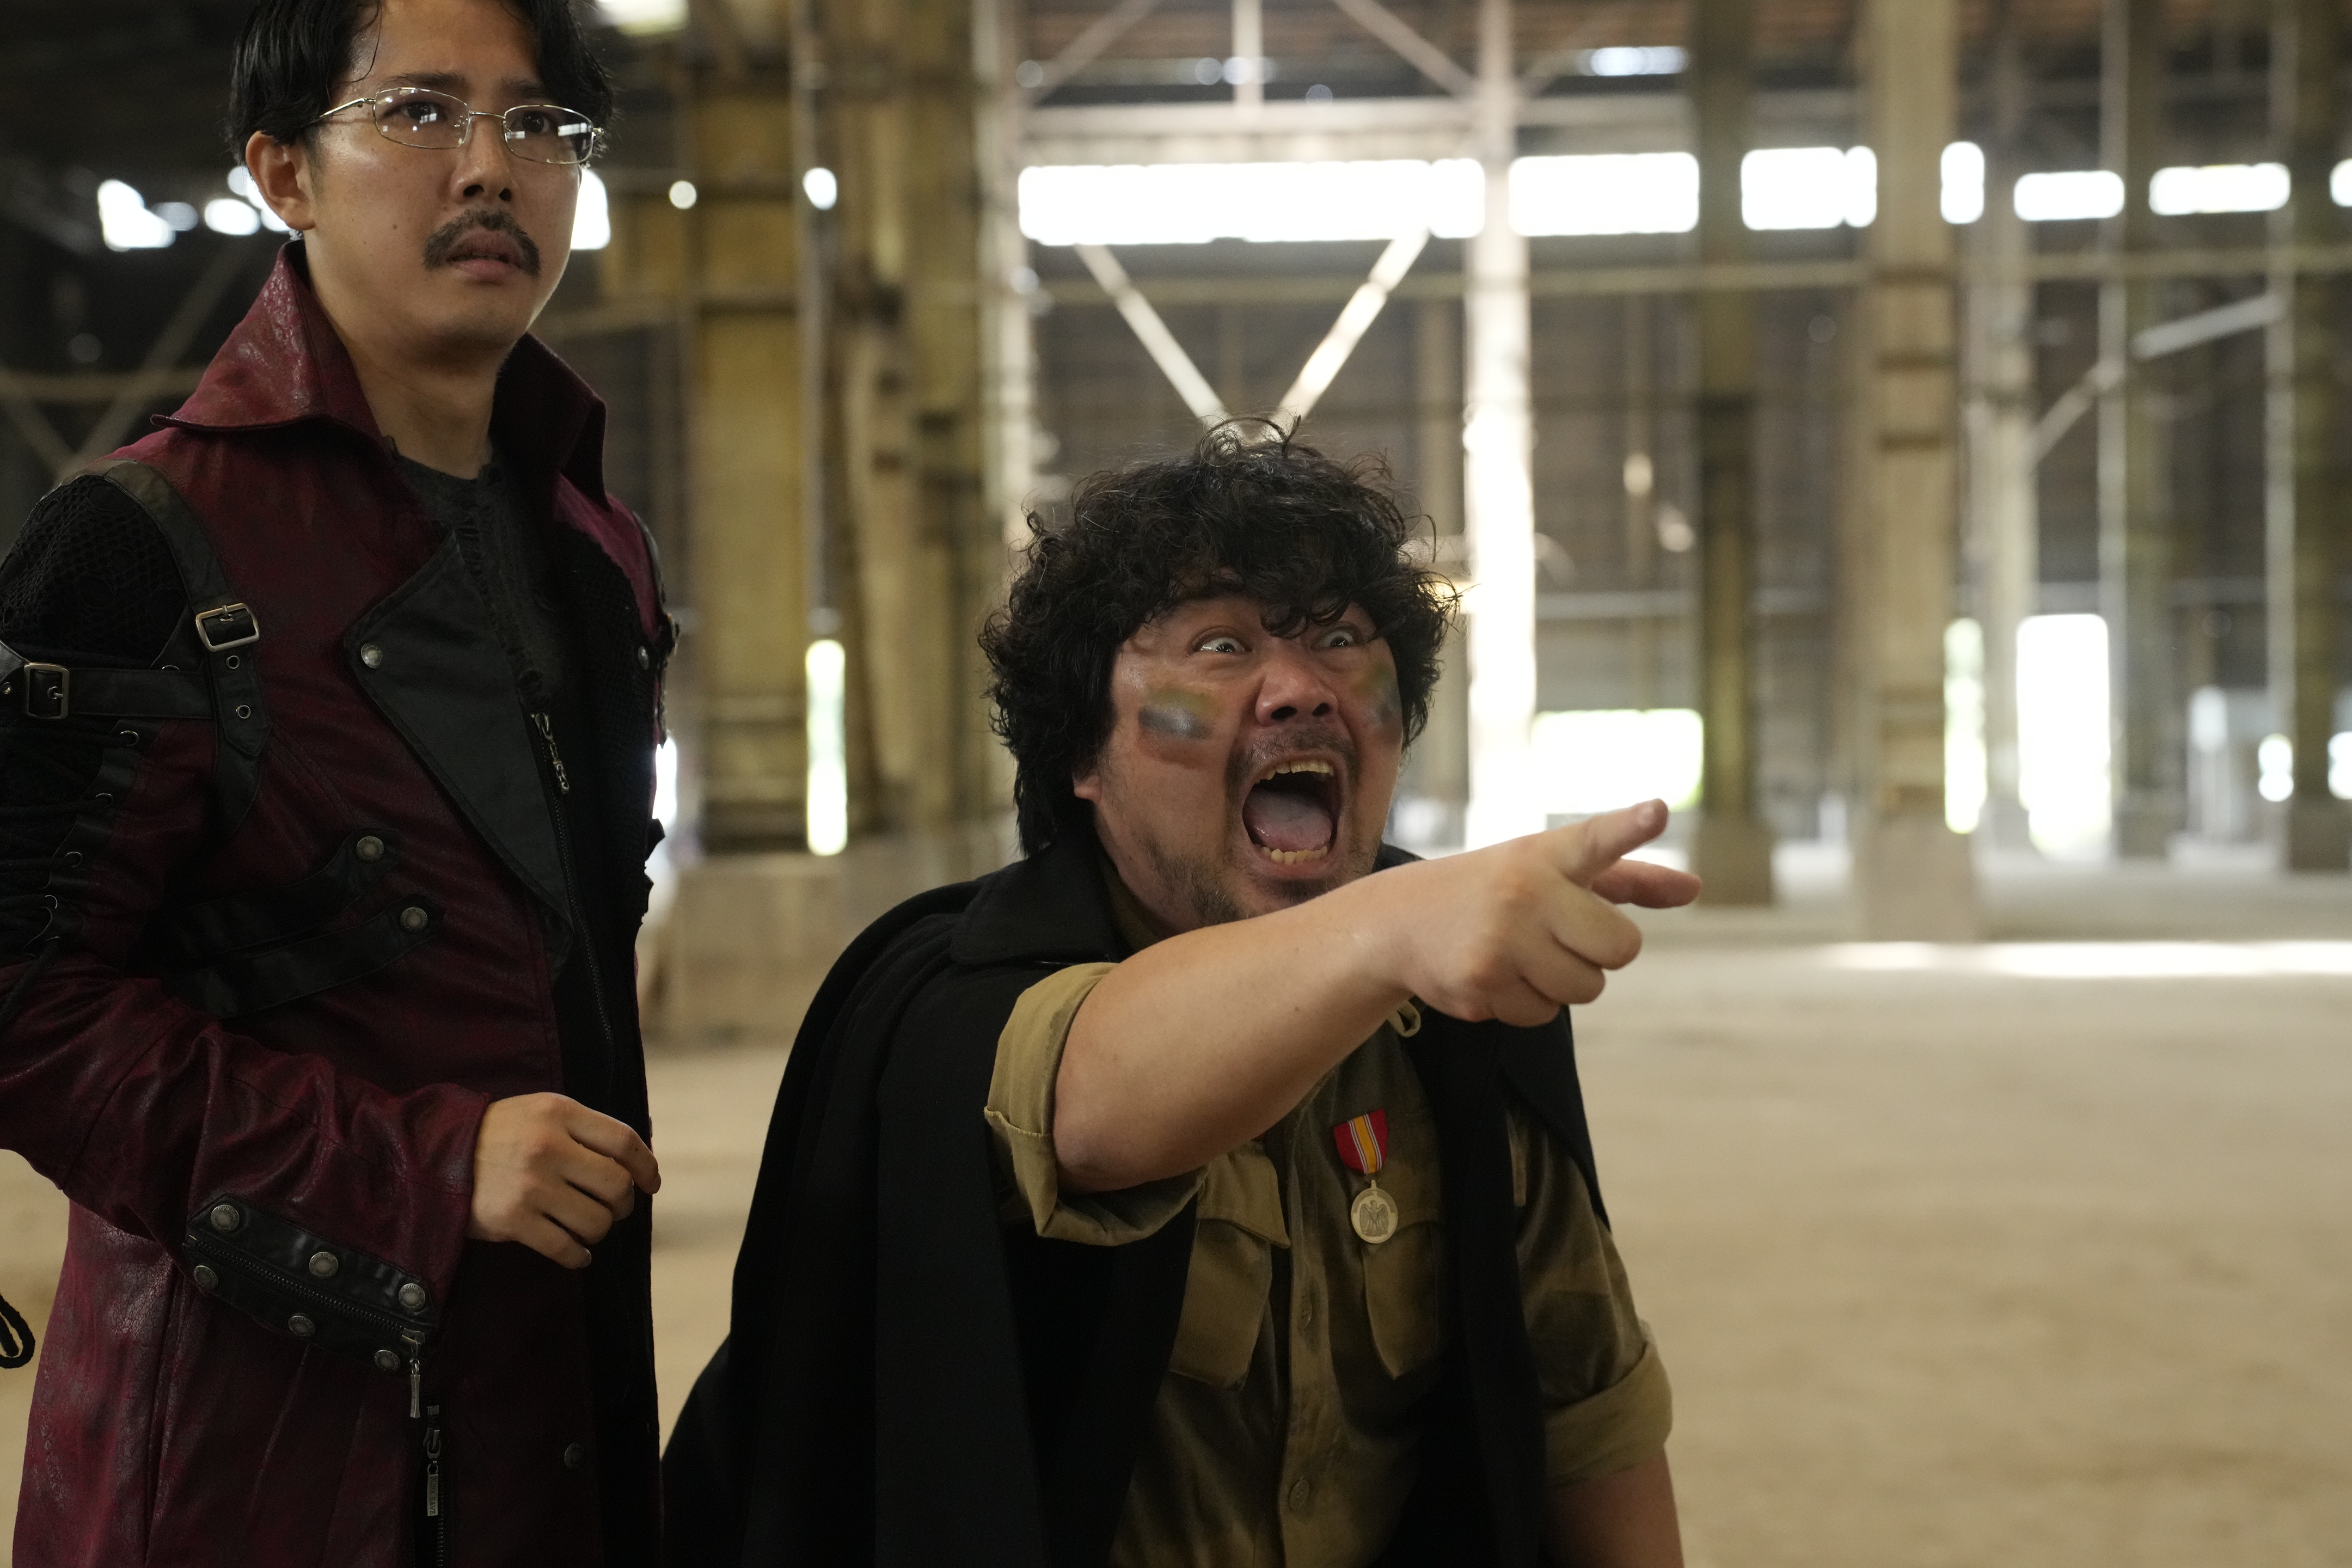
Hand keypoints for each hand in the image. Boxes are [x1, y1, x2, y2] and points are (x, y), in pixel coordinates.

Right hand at [466, 1093, 660, 1268]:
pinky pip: (565, 1248)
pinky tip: (577, 1253)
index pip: (625, 1141)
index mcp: (559, 1113)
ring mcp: (530, 1185)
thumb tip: (636, 1162)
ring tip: (588, 1226)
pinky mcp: (512, 1220)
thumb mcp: (541, 1112)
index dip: (646, 1167)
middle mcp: (548, 1146)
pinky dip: (578, 1256)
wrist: (431, 1155)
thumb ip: (585, 1129)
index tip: (650, 1183)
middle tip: (614, 1208)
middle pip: (617, 1185)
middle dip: (624, 1203)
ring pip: (596, 1221)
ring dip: (600, 1230)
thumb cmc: (498, 1134)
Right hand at [1367, 800, 1700, 1026]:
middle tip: (1559, 936)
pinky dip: (1526, 1003)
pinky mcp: (1480, 981)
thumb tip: (1695, 889)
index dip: (1630, 827)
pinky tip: (1495, 975)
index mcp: (1548, 855)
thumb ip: (1628, 879)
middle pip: (1620, 949)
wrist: (1400, 921)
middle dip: (1599, 953)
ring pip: (1584, 990)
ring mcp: (1502, 939)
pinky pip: (1543, 1015)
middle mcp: (1526, 890)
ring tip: (1520, 955)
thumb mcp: (1557, 872)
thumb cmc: (1499, 891)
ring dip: (1563, 982)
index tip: (1657, 811)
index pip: (1596, 839)